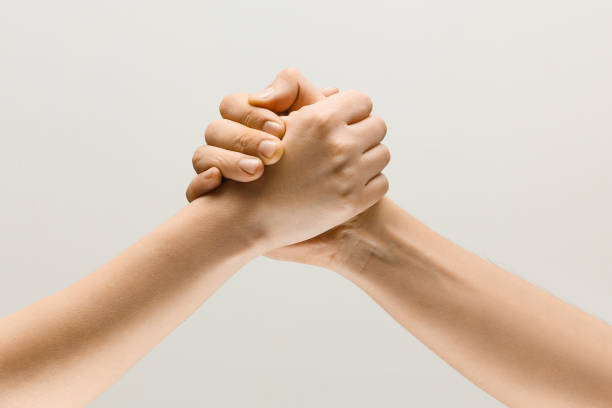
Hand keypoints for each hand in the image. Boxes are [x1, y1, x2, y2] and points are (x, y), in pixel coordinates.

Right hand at [186, 68, 336, 200]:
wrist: (311, 213)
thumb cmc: (315, 167)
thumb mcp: (318, 134)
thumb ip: (318, 109)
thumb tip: (333, 92)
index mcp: (247, 124)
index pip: (233, 105)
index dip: (253, 113)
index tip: (282, 127)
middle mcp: (228, 145)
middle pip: (215, 129)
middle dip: (245, 138)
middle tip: (274, 152)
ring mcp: (217, 171)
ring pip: (202, 156)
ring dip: (227, 160)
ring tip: (256, 172)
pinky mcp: (212, 200)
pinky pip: (193, 190)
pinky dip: (201, 184)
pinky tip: (217, 183)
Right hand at [188, 68, 389, 265]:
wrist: (250, 213)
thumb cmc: (264, 164)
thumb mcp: (279, 122)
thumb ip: (306, 101)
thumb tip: (334, 92)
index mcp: (320, 119)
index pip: (362, 101)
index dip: (352, 111)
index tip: (341, 122)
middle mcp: (338, 145)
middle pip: (378, 125)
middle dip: (363, 133)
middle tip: (345, 145)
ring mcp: (348, 175)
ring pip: (382, 154)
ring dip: (368, 159)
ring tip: (345, 166)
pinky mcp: (354, 202)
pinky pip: (381, 183)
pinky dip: (368, 184)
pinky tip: (347, 186)